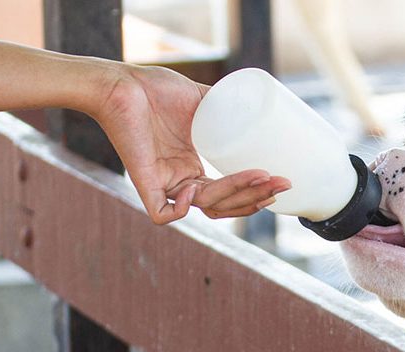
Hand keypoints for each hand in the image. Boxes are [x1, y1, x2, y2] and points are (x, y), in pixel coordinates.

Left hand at [91, 65, 290, 223]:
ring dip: (236, 196)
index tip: (281, 180)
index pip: (229, 195)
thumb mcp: (202, 99)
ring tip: (260, 177)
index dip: (255, 193)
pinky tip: (195, 188)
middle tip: (281, 184)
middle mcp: (181, 180)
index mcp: (193, 168)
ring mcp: (164, 183)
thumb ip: (227, 105)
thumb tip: (260, 104)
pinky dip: (182, 210)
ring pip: (207, 207)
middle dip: (256, 197)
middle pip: (225, 205)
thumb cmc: (156, 89)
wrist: (122, 83)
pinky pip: (163, 214)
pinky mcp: (143, 182)